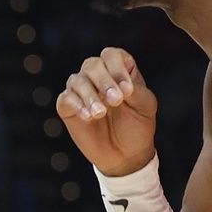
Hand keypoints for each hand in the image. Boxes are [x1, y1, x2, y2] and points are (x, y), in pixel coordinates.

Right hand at [55, 48, 157, 176]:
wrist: (125, 155)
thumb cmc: (137, 126)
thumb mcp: (145, 107)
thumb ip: (135, 91)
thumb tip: (121, 86)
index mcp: (118, 69)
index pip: (111, 56)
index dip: (117, 69)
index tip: (127, 90)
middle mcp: (97, 75)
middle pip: (92, 65)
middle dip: (104, 81)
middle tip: (116, 101)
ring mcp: (81, 90)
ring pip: (77, 80)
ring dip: (90, 95)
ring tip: (100, 113)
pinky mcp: (68, 107)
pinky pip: (66, 98)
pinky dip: (76, 105)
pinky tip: (88, 117)